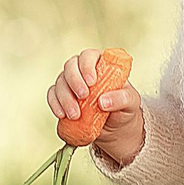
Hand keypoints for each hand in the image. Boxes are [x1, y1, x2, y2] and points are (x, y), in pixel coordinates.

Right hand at [48, 49, 144, 167]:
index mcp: (101, 63)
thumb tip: (102, 101)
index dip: (87, 66)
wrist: (115, 128)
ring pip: (60, 81)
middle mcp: (82, 70)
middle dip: (74, 81)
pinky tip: (61, 115)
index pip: (89, 56)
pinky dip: (55, 104)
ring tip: (75, 114)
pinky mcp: (61, 97)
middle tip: (83, 96)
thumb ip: (122, 98)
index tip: (91, 81)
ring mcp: (70, 83)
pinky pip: (52, 95)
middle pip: (71, 66)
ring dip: (65, 97)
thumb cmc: (124, 108)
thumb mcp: (131, 103)